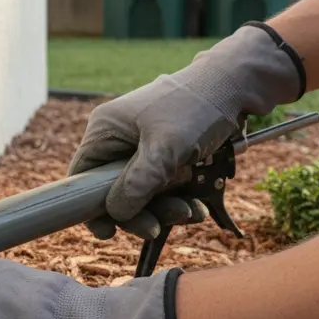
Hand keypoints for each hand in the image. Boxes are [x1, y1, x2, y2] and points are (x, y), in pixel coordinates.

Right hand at [68, 22, 306, 239]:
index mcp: (106, 130)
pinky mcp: (167, 155)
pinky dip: (179, 199)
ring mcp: (144, 148)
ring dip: (165, 209)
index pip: (82, 178)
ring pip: (143, 193)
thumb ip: (137, 183)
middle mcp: (120, 139)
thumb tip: (115, 213)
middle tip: (157, 227)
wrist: (236, 86)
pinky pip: (164, 187)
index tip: (109, 232)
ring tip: (190, 212)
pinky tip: (197, 205)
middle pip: (115, 191)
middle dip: (139, 212)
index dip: (91, 208)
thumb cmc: (197, 107)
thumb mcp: (165, 148)